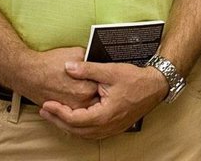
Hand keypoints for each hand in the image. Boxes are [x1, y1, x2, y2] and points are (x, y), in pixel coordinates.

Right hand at [15, 47, 99, 108]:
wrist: (27, 73)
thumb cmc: (50, 63)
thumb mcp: (77, 53)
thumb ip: (92, 61)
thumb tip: (100, 61)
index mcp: (87, 89)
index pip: (103, 86)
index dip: (102, 78)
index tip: (102, 74)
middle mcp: (80, 103)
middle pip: (96, 97)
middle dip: (96, 89)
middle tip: (93, 79)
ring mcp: (69, 109)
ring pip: (85, 104)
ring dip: (86, 96)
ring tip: (81, 84)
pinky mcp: (60, 110)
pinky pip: (73, 106)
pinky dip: (75, 100)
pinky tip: (72, 90)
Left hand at [38, 61, 166, 139]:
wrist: (155, 86)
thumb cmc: (136, 79)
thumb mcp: (110, 71)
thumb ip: (88, 70)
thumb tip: (68, 67)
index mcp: (104, 114)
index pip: (74, 119)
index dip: (58, 112)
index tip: (47, 104)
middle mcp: (107, 126)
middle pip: (75, 130)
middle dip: (58, 121)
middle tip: (45, 111)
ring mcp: (111, 129)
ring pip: (83, 134)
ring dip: (67, 126)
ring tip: (55, 116)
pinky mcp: (114, 127)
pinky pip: (91, 133)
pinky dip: (79, 128)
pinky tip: (74, 121)